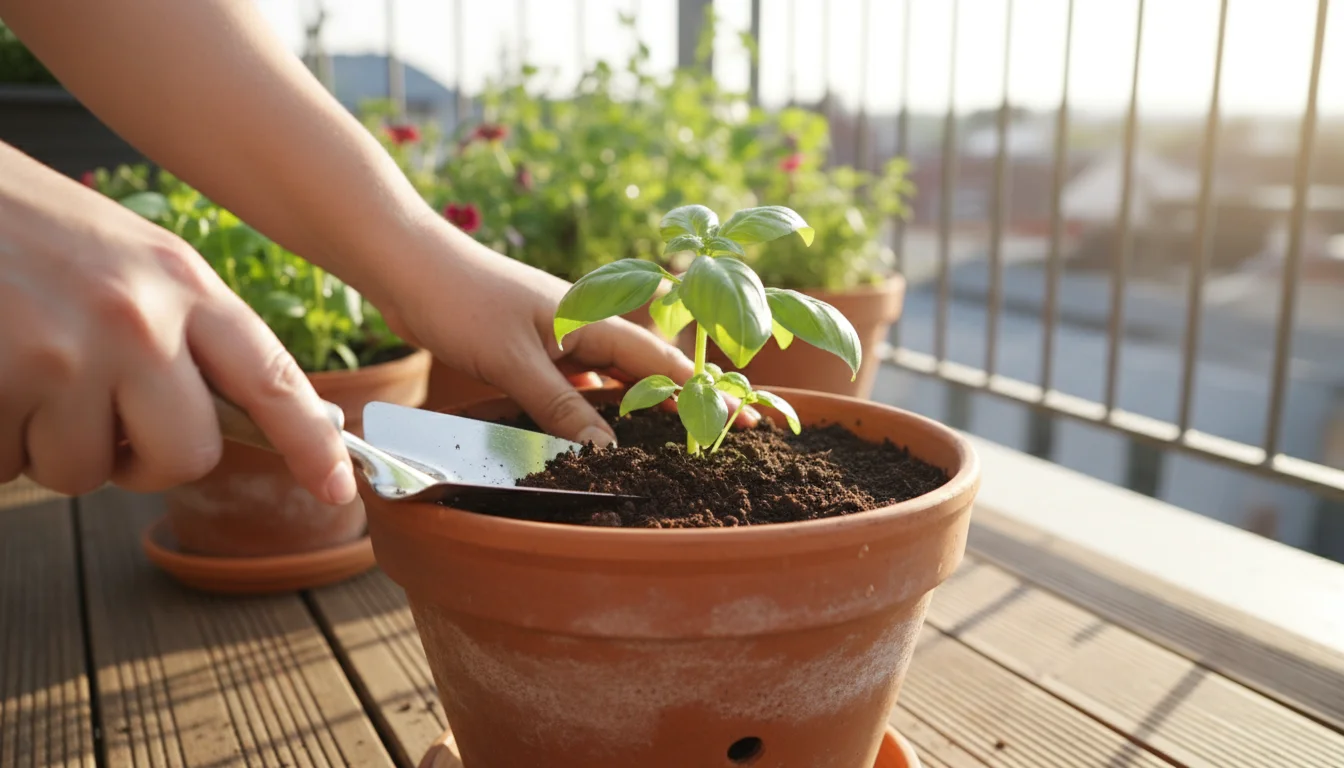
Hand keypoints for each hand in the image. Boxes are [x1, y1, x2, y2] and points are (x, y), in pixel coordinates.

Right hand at [0, 144, 354, 503]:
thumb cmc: (26, 231)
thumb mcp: (127, 259)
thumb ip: (180, 329)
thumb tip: (217, 416)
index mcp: (184, 283)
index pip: (272, 377)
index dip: (310, 442)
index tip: (338, 490)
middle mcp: (142, 319)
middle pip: (184, 455)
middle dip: (140, 460)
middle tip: (99, 424)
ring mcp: (72, 352)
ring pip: (85, 471)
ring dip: (47, 447)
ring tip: (20, 375)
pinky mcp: (8, 377)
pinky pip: (10, 465)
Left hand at [378, 223, 758, 445]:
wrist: (405, 263)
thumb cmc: (460, 300)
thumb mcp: (514, 361)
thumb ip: (560, 408)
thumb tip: (608, 452)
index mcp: (592, 320)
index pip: (663, 364)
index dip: (704, 395)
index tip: (745, 421)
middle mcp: (583, 326)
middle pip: (646, 370)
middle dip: (683, 403)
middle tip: (718, 439)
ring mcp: (557, 335)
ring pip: (611, 377)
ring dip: (636, 407)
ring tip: (668, 441)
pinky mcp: (529, 345)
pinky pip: (574, 382)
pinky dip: (590, 406)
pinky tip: (593, 430)